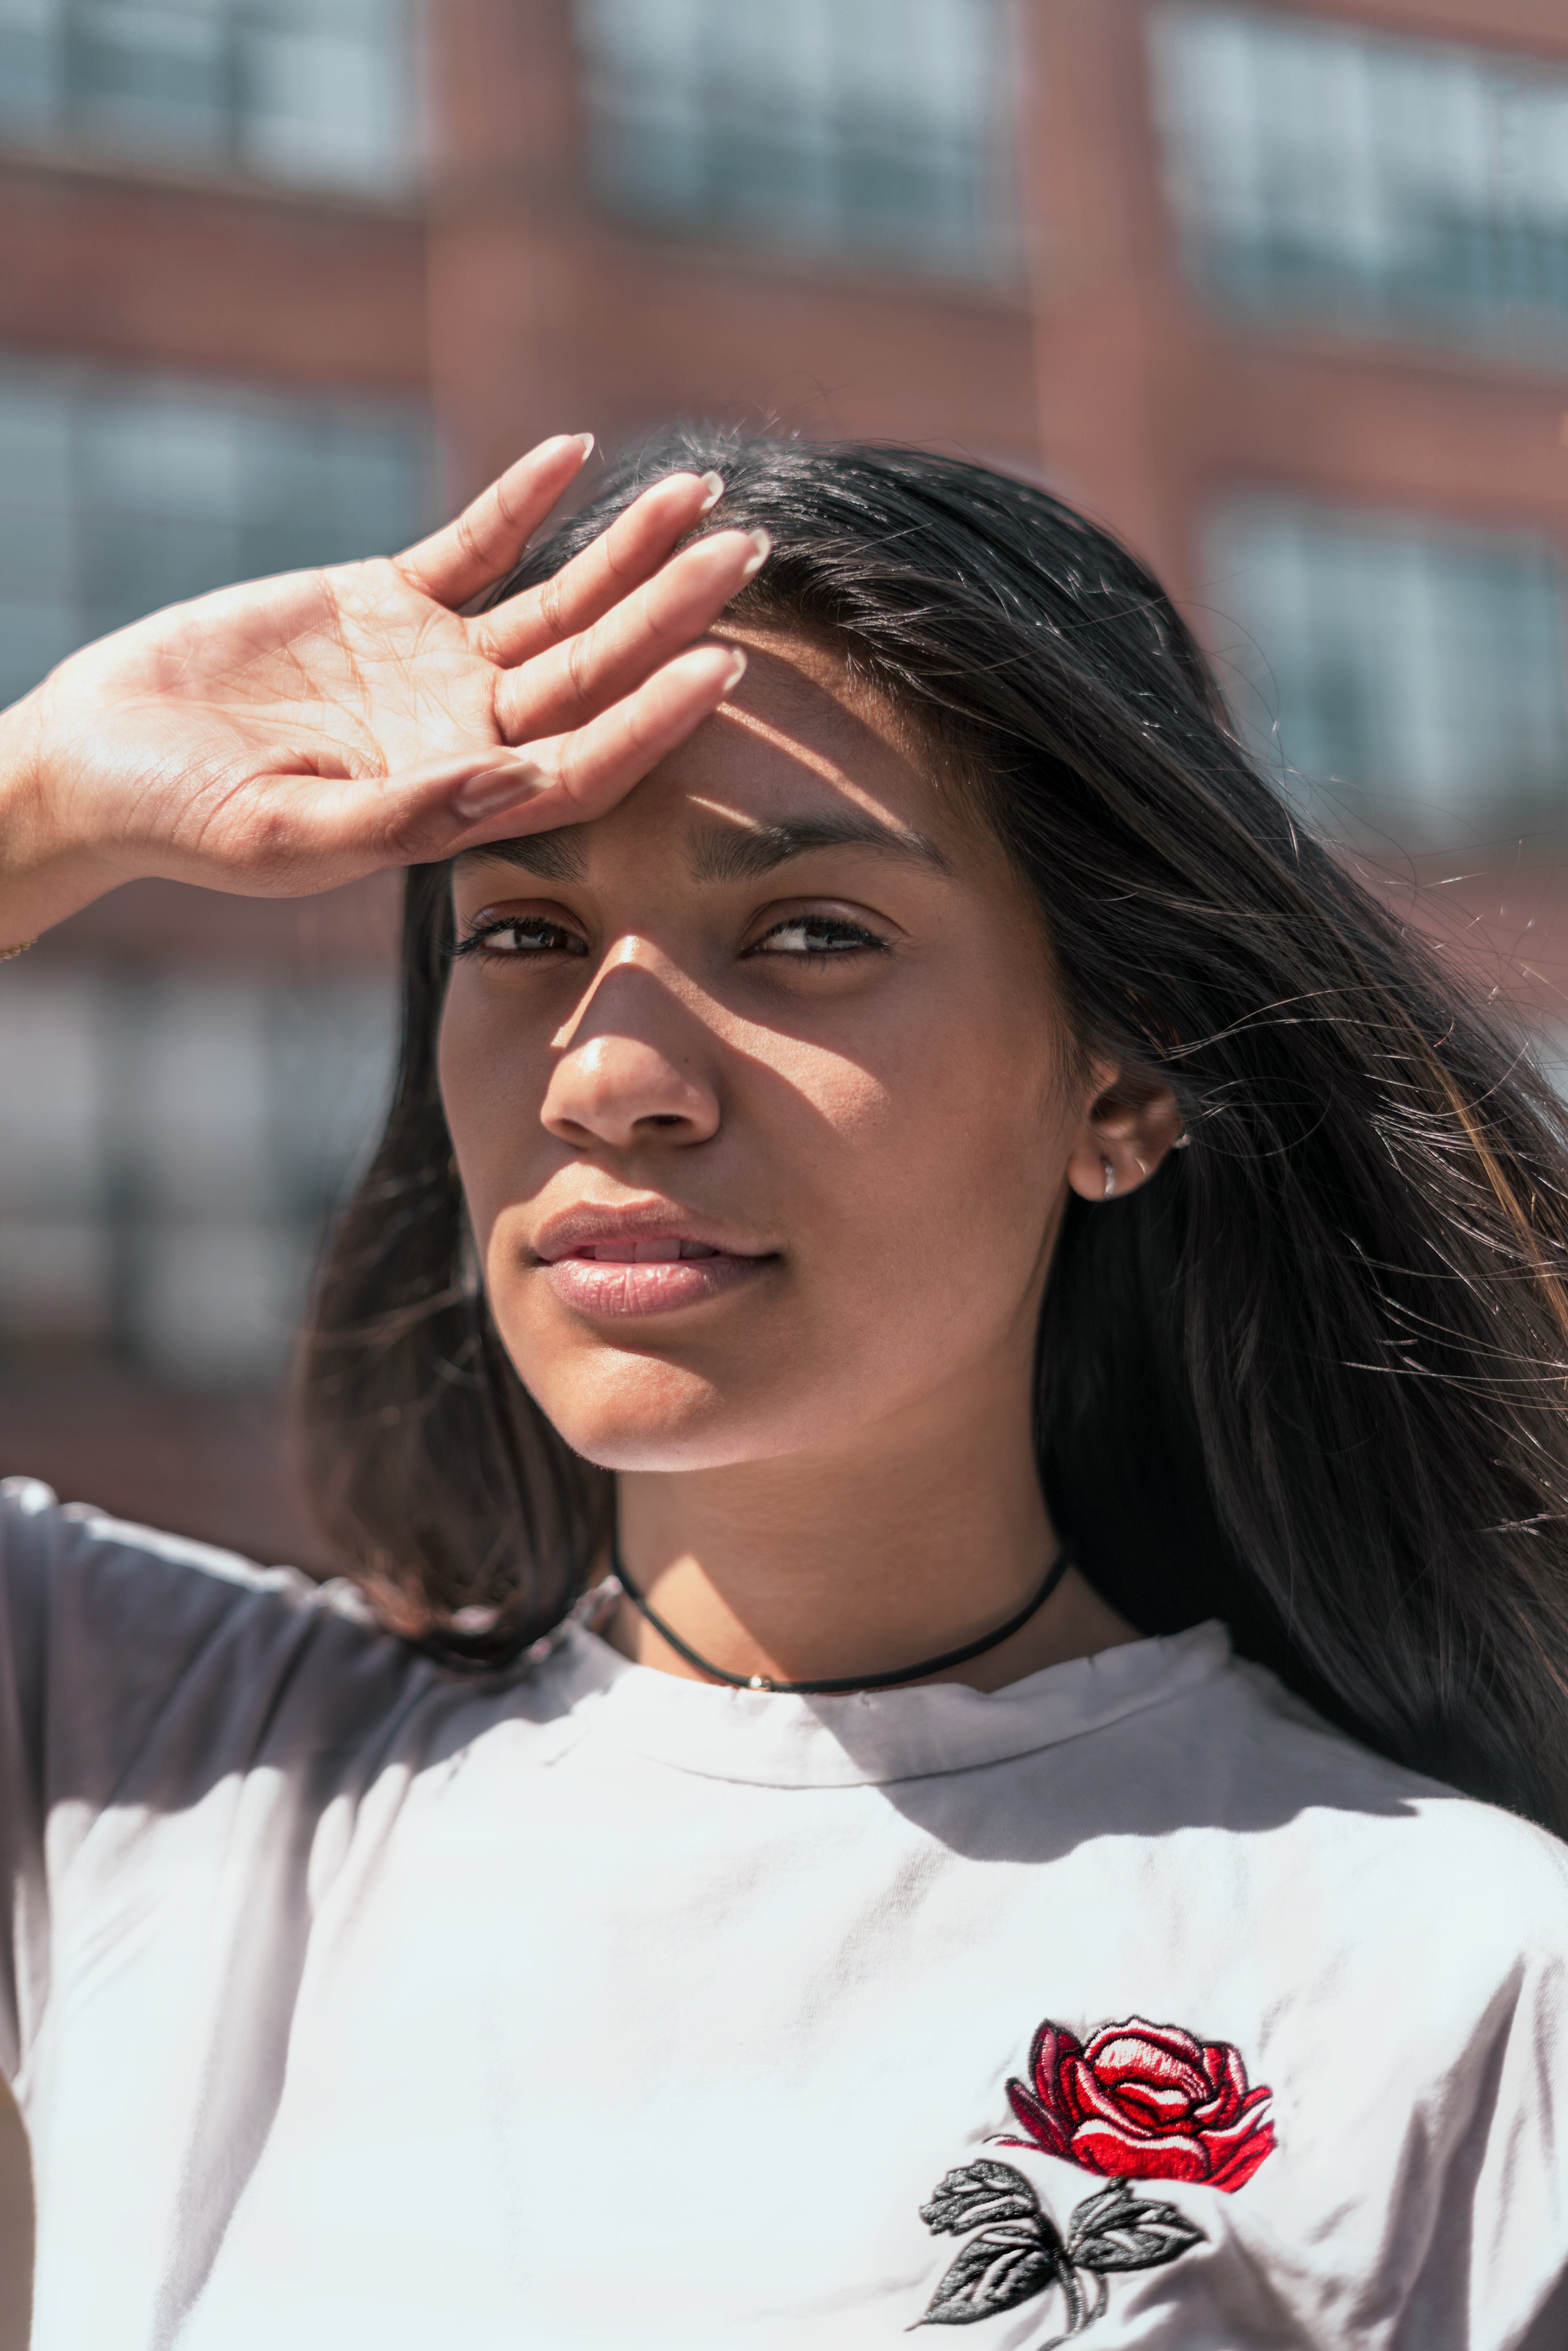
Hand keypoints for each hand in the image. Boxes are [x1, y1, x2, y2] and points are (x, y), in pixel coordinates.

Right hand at [0, 434, 764, 941]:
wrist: (101, 762)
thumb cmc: (183, 823)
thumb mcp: (286, 837)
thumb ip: (402, 819)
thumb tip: (514, 786)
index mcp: (460, 800)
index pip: (586, 762)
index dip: (655, 720)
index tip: (722, 666)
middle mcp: (468, 731)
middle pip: (595, 668)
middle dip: (671, 611)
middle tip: (745, 553)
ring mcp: (434, 664)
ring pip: (556, 599)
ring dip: (625, 548)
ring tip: (699, 493)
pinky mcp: (385, 601)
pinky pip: (472, 543)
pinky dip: (518, 499)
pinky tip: (575, 452)